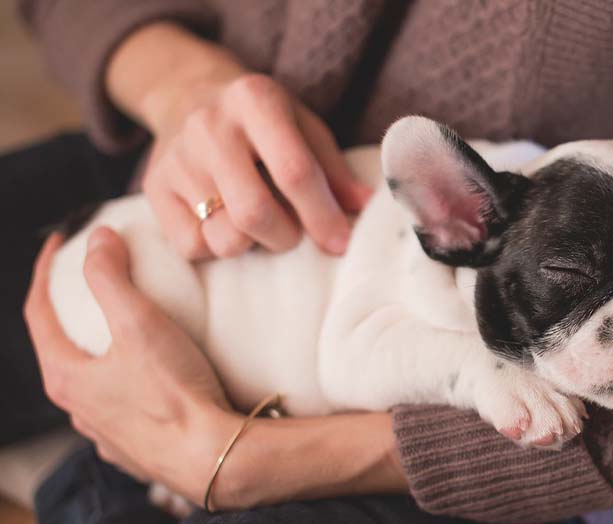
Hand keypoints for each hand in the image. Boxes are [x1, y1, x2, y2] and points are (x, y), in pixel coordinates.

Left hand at [24, 229, 239, 501]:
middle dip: (71, 312)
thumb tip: (97, 238)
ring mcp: (106, 433)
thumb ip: (111, 277)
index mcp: (66, 377)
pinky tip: (149, 378)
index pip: (38, 313)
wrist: (214, 457)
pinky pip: (122, 407)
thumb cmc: (174, 393)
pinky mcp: (136, 449)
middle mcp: (78, 410)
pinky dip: (126, 382)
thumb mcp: (139, 323)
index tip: (60, 243)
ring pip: (92, 383)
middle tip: (91, 283)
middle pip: (61, 349)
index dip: (44, 272)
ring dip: (99, 352)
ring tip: (124, 331)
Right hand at [108, 23, 370, 258]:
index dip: (322, 215)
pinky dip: (217, 247)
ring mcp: (176, 158)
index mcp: (255, 100)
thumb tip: (365, 207)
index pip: (294, 172)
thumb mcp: (303, 126)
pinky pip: (192, 246)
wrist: (187, 94)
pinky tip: (224, 223)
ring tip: (259, 224)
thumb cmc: (262, 120)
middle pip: (255, 213)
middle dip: (286, 237)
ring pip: (224, 237)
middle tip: (293, 233)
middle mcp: (209, 126)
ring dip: (252, 244)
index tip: (340, 243)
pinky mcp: (154, 188)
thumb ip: (333, 169)